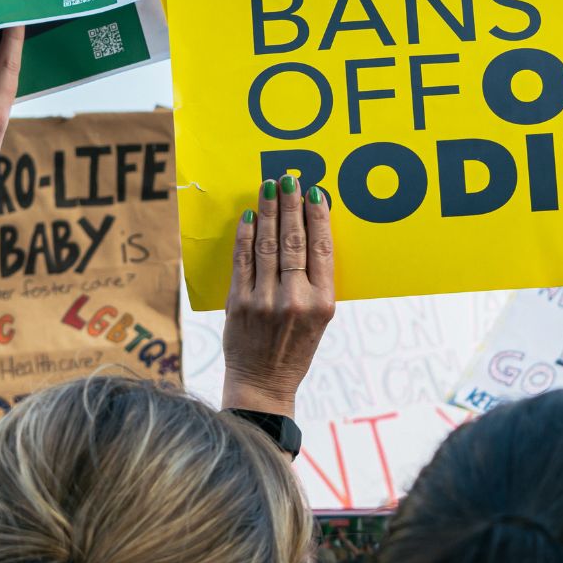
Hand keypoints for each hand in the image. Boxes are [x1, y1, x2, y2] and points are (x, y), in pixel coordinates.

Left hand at [222, 175, 335, 416]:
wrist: (263, 383)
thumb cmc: (295, 348)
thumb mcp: (320, 318)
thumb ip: (316, 281)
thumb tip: (311, 234)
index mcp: (322, 303)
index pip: (322, 250)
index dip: (318, 218)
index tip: (315, 193)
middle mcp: (296, 300)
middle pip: (294, 241)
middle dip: (291, 205)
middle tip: (289, 178)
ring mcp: (265, 301)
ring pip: (268, 246)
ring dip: (269, 212)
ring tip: (269, 188)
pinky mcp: (240, 303)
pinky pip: (243, 261)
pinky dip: (246, 235)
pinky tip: (249, 216)